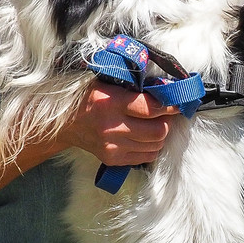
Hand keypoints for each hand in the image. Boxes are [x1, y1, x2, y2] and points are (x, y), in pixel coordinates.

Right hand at [59, 83, 175, 165]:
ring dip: (161, 134)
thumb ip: (133, 86)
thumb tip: (164, 89)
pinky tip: (145, 136)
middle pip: (157, 131)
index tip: (177, 101)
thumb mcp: (107, 83)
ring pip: (155, 145)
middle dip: (167, 121)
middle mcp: (112, 127)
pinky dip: (151, 147)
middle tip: (167, 113)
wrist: (66, 123)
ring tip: (156, 124)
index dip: (170, 105)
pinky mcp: (113, 159)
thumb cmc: (90, 97)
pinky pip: (146, 157)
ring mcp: (113, 146)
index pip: (151, 108)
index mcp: (111, 103)